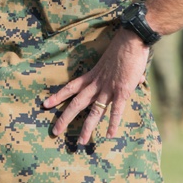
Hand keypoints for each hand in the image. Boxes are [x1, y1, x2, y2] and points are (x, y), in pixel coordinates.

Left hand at [42, 28, 150, 144]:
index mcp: (92, 76)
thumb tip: (138, 81)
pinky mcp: (122, 91)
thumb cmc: (123, 47)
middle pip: (77, 103)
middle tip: (55, 131)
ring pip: (94, 111)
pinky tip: (109, 135)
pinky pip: (116, 110)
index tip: (45, 104)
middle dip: (65, 118)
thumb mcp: (114, 62)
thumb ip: (122, 75)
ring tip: (81, 142)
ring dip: (87, 127)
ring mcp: (108, 88)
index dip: (58, 96)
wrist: (131, 39)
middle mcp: (96, 84)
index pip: (70, 87)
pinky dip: (113, 123)